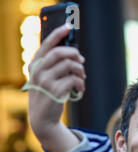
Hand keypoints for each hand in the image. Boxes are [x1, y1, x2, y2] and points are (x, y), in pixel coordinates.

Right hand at [28, 24, 85, 151]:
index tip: (69, 27)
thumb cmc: (48, 94)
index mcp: (35, 64)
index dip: (58, 34)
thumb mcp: (47, 77)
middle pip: (60, 53)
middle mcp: (38, 70)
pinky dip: (81, 83)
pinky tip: (80, 89)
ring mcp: (45, 80)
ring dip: (80, 71)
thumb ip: (56, 65)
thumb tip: (76, 55)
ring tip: (82, 79)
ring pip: (69, 65)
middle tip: (81, 61)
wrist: (43, 117)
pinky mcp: (55, 91)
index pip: (46, 44)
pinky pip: (74, 79)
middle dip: (74, 54)